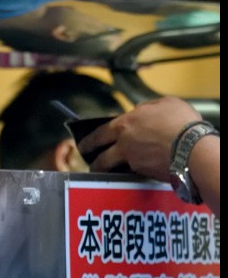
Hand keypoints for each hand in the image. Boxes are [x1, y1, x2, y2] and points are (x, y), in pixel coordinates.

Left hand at [77, 96, 200, 179]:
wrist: (193, 147)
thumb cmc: (181, 121)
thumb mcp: (165, 103)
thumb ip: (148, 108)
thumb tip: (141, 111)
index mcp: (124, 125)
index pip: (99, 133)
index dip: (90, 140)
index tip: (84, 144)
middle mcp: (124, 145)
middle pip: (101, 157)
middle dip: (92, 160)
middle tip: (89, 163)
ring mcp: (133, 162)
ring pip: (114, 168)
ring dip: (107, 171)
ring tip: (105, 173)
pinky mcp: (144, 174)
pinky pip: (133, 173)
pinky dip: (132, 174)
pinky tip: (134, 173)